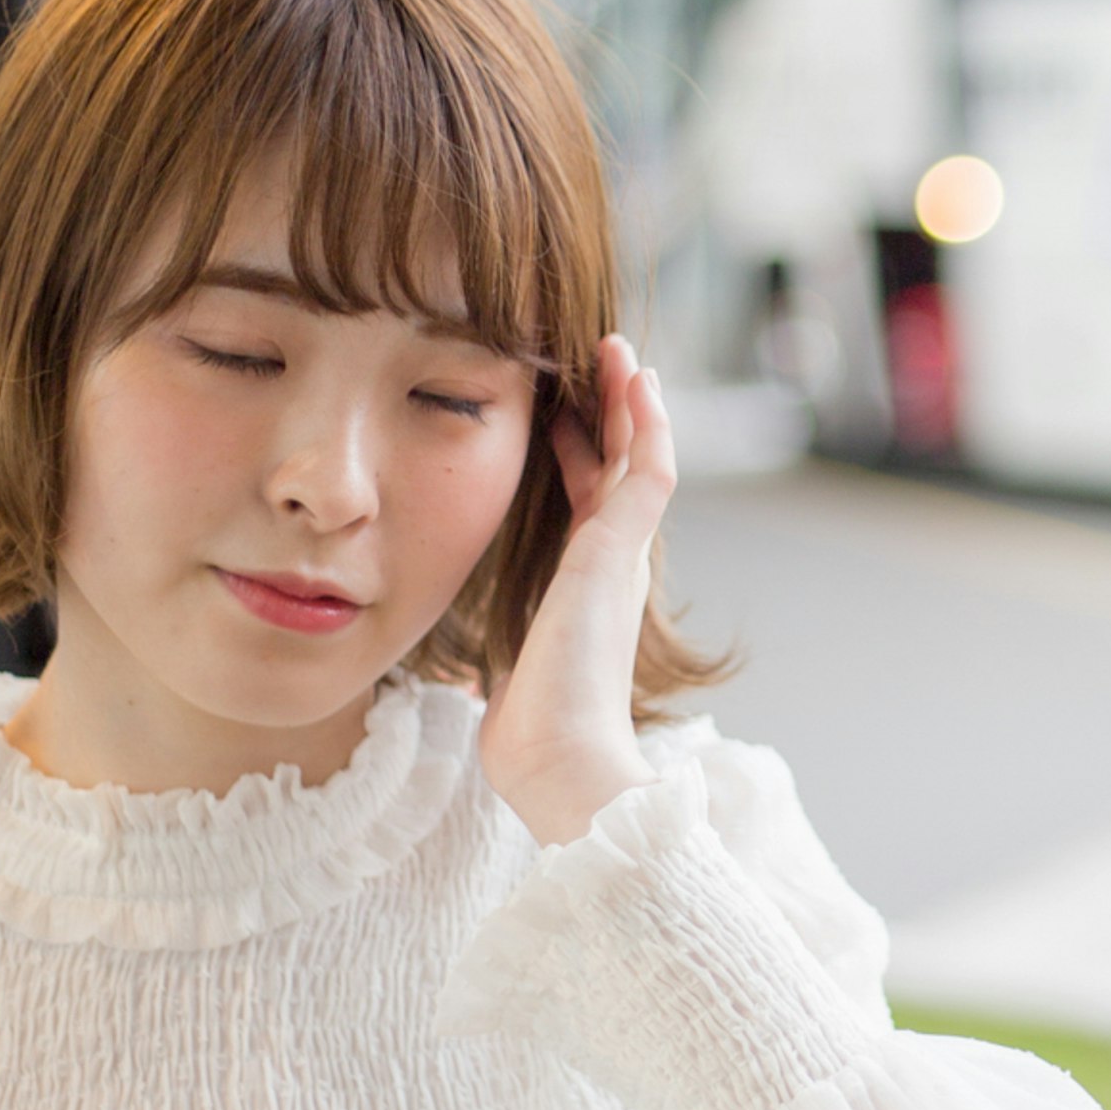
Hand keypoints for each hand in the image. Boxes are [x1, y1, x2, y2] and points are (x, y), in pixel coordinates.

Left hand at [480, 334, 676, 845]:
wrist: (559, 758)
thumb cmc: (531, 736)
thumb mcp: (504, 680)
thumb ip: (491, 668)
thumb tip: (462, 688)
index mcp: (587, 590)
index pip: (588, 506)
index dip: (579, 456)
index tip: (563, 415)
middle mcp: (613, 567)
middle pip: (618, 470)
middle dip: (609, 416)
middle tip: (601, 363)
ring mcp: (624, 555)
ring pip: (639, 458)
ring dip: (632, 402)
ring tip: (620, 352)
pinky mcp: (624, 548)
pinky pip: (648, 468)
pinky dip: (647, 423)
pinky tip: (637, 379)